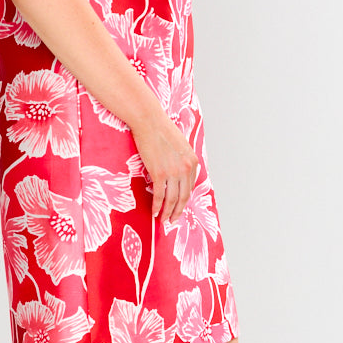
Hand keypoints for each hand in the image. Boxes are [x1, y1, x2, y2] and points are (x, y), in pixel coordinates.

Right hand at [131, 109, 198, 223]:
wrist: (149, 121)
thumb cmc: (161, 130)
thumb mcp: (180, 145)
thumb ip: (182, 160)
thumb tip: (178, 173)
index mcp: (193, 162)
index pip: (190, 186)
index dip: (184, 199)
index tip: (179, 206)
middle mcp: (186, 169)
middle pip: (184, 196)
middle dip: (178, 211)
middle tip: (172, 220)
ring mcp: (173, 172)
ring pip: (172, 199)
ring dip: (167, 212)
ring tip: (163, 220)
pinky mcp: (159, 173)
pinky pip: (159, 195)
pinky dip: (156, 206)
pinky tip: (153, 212)